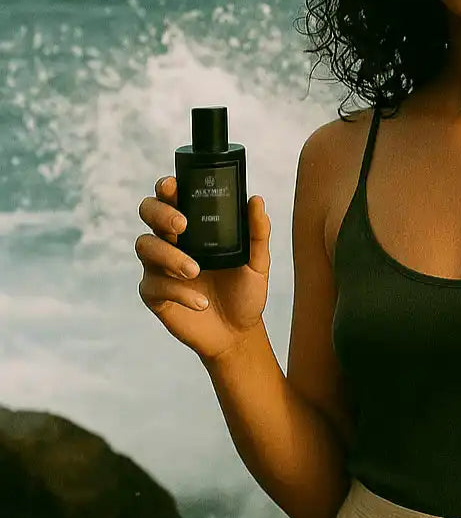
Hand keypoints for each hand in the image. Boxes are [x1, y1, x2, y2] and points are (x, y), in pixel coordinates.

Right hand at [136, 175, 270, 363]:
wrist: (239, 332)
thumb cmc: (244, 291)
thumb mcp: (257, 262)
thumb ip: (257, 232)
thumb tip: (256, 200)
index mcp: (194, 227)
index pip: (173, 198)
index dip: (166, 187)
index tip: (173, 185)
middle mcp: (172, 241)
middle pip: (147, 212)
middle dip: (160, 213)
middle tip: (182, 226)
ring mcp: (159, 266)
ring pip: (145, 246)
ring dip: (169, 255)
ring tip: (195, 271)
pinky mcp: (155, 294)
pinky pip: (153, 284)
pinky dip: (178, 291)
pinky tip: (201, 302)